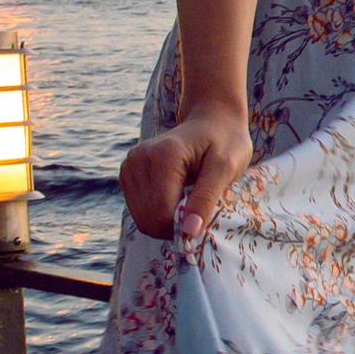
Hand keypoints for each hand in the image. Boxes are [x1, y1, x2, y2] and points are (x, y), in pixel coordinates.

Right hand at [120, 99, 252, 241]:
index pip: (161, 210)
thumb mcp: (226, 168)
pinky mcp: (128, 173)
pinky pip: (138, 209)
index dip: (182, 227)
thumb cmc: (226, 142)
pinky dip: (158, 213)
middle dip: (174, 226)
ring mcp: (129, 165)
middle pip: (147, 216)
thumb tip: (189, 232)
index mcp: (163, 155)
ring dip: (165, 221)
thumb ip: (206, 199)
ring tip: (190, 205)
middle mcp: (138, 159)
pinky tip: (177, 200)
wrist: (212, 121)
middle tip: (199, 216)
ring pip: (141, 217)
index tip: (205, 223)